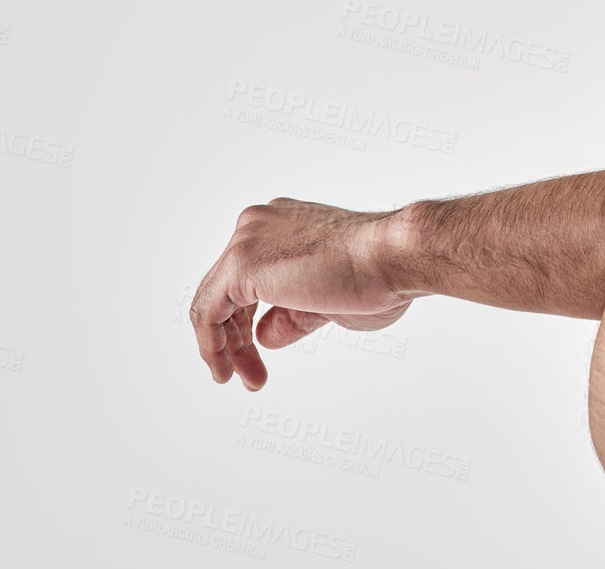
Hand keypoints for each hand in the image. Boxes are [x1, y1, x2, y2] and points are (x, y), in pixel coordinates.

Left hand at [189, 197, 415, 389]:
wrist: (396, 256)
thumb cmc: (380, 274)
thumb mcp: (326, 303)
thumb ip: (291, 315)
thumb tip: (264, 335)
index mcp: (281, 226)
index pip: (247, 280)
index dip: (248, 323)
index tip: (259, 354)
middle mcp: (258, 226)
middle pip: (227, 292)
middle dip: (236, 339)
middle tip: (251, 375)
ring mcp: (247, 241)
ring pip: (213, 302)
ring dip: (223, 348)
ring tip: (240, 379)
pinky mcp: (240, 264)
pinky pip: (207, 312)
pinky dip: (211, 345)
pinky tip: (224, 368)